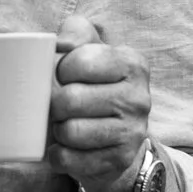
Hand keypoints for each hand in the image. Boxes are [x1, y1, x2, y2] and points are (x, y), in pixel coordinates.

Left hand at [48, 14, 150, 191]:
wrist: (114, 137)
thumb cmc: (92, 85)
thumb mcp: (89, 49)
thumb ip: (76, 31)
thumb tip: (59, 43)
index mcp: (132, 63)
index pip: (81, 60)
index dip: (61, 69)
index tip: (64, 76)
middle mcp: (139, 97)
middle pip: (70, 99)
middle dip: (54, 104)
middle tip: (59, 106)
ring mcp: (133, 132)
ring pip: (70, 131)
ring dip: (57, 130)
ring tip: (63, 126)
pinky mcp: (119, 160)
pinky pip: (69, 159)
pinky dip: (57, 156)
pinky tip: (63, 148)